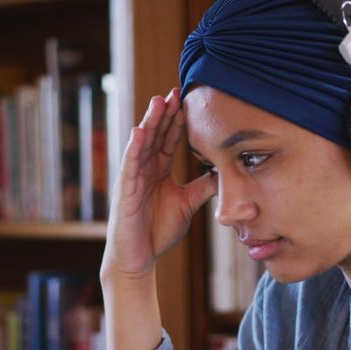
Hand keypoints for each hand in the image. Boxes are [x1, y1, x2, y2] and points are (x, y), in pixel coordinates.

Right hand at [101, 87, 217, 282]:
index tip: (189, 100)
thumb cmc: (158, 231)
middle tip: (177, 90)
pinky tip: (139, 130)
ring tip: (159, 100)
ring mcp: (133, 178)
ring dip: (150, 121)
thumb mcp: (188, 204)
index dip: (178, 120)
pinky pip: (129, 164)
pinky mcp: (125, 190)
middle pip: (156, 134)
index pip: (169, 139)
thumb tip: (225, 172)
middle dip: (166, 113)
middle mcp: (144, 169)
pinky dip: (134, 147)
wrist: (139, 258)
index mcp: (159, 170)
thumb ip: (204, 187)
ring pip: (142, 143)